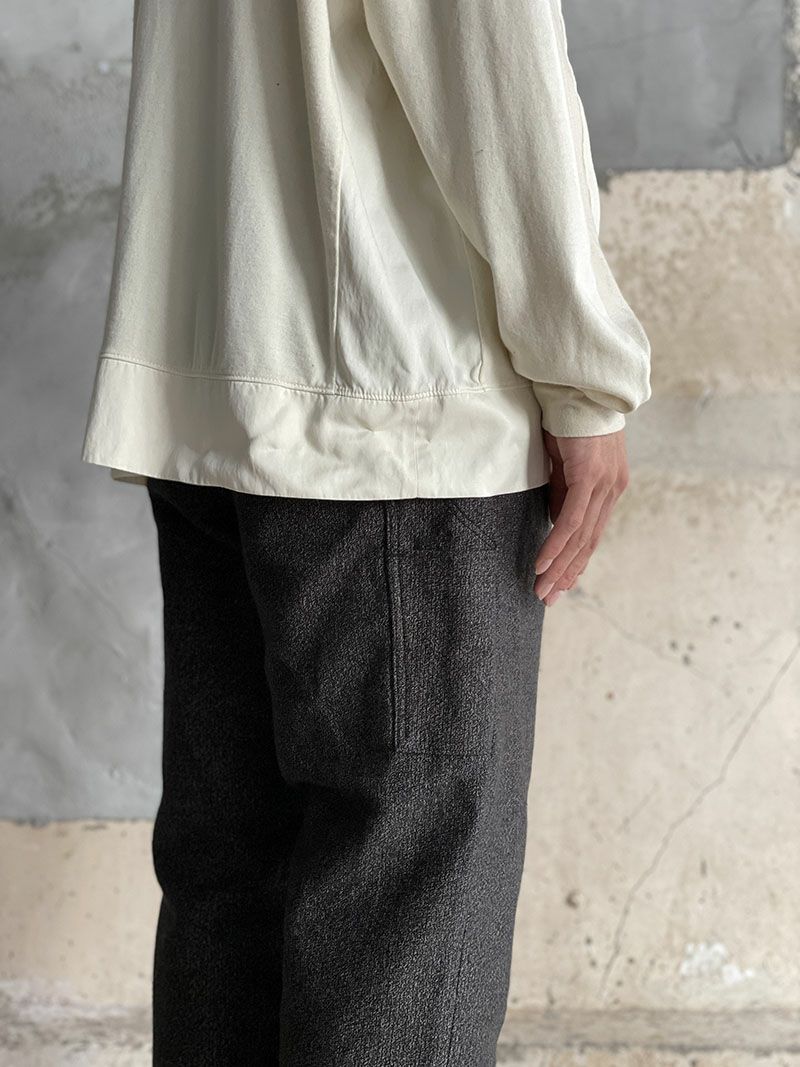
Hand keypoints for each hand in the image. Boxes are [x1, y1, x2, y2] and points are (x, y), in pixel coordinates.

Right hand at [533, 428, 628, 605]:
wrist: (579, 382)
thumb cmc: (567, 417)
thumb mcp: (563, 460)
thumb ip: (562, 490)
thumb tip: (554, 519)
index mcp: (609, 487)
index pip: (592, 534)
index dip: (575, 562)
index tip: (558, 584)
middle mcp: (612, 489)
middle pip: (588, 542)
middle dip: (566, 574)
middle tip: (547, 598)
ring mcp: (604, 484)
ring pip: (581, 537)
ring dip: (559, 567)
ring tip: (541, 589)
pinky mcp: (590, 476)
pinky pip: (572, 519)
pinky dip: (557, 544)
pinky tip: (543, 562)